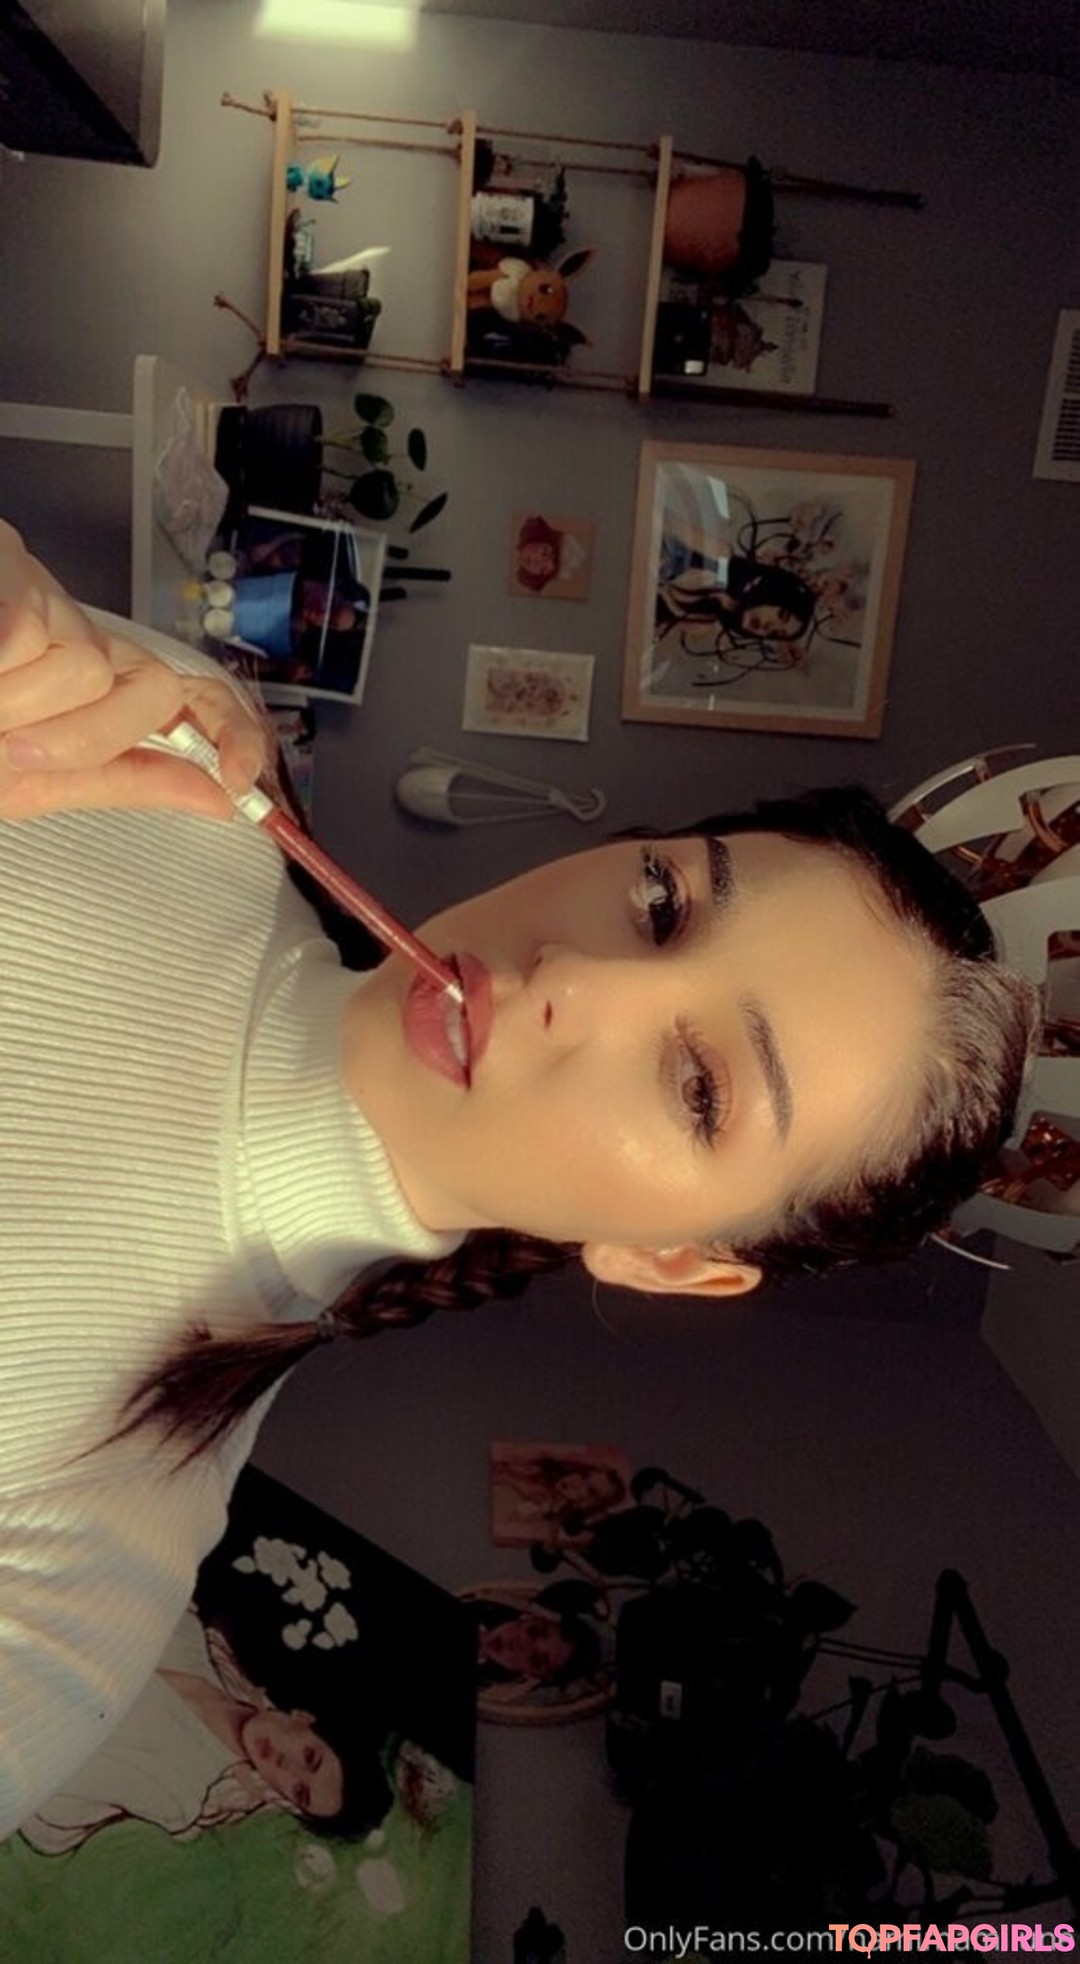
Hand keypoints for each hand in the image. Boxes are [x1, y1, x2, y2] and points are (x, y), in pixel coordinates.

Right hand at [0, 521, 268, 822]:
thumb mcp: (27, 782)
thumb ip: (123, 780)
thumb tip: (222, 799)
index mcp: (77, 683)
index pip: (187, 693)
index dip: (233, 732)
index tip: (245, 784)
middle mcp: (64, 628)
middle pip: (148, 686)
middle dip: (84, 737)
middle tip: (4, 748)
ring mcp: (31, 588)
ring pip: (88, 667)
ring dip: (21, 713)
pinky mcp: (7, 565)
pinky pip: (31, 638)